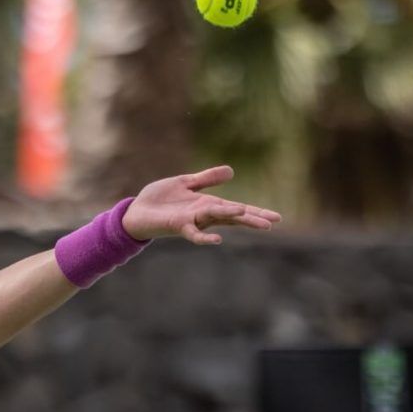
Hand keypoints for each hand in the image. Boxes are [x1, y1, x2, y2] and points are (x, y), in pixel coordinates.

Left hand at [121, 165, 281, 244]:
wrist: (136, 211)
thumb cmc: (159, 199)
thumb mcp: (185, 183)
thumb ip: (207, 179)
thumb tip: (232, 171)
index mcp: (207, 204)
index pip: (237, 208)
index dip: (255, 211)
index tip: (276, 217)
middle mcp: (204, 214)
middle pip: (233, 216)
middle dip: (253, 218)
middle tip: (274, 222)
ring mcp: (193, 221)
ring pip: (217, 219)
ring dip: (233, 218)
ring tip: (250, 217)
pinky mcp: (179, 225)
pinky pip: (194, 233)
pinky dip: (205, 237)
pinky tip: (217, 240)